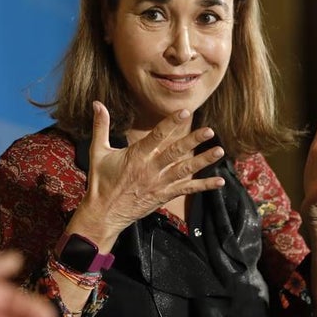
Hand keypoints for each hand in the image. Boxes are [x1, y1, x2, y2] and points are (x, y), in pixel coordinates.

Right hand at [69, 102, 225, 246]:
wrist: (104, 213)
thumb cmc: (101, 181)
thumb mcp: (97, 151)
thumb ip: (101, 126)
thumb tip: (97, 103)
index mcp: (136, 156)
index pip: (156, 136)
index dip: (171, 123)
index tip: (185, 112)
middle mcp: (151, 169)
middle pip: (175, 152)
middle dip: (193, 141)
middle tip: (209, 131)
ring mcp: (159, 184)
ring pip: (184, 170)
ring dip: (203, 161)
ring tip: (219, 151)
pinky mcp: (164, 196)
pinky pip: (186, 189)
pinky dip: (203, 186)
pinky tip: (219, 181)